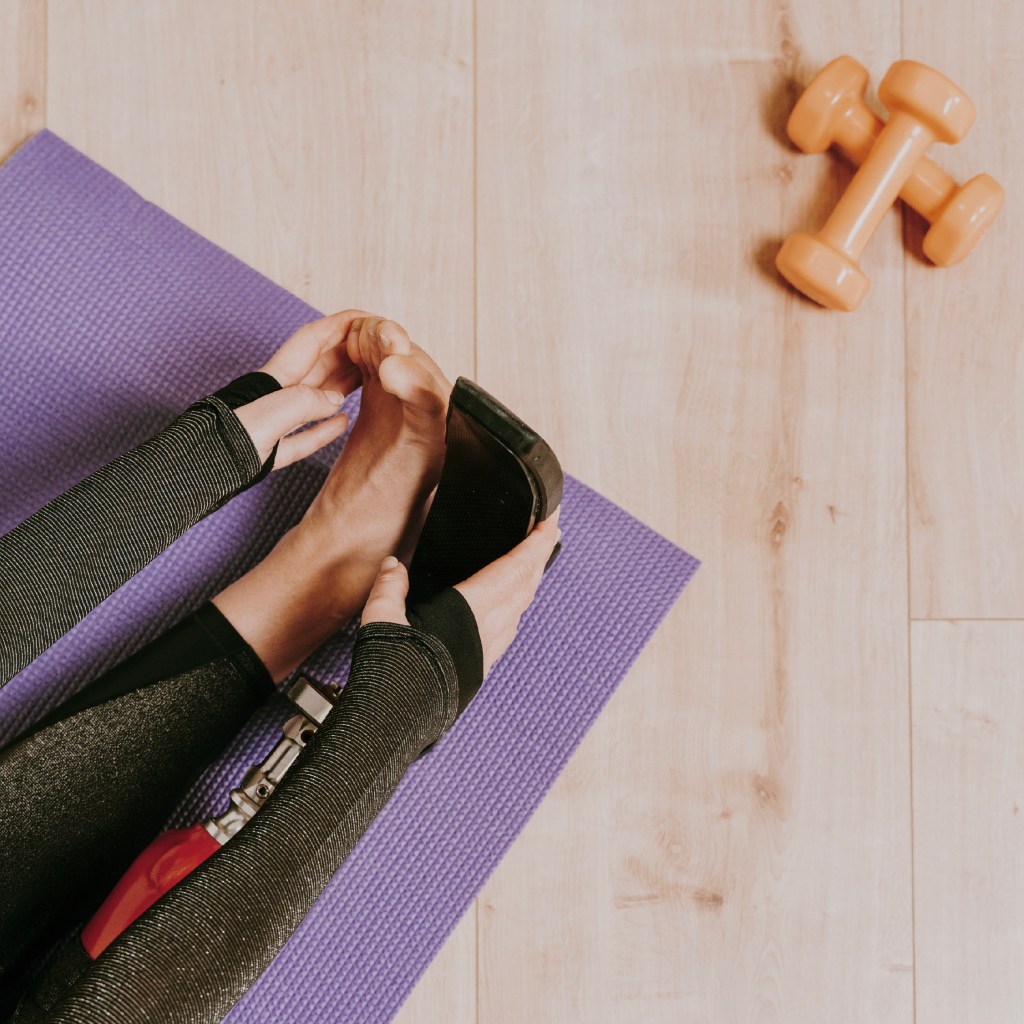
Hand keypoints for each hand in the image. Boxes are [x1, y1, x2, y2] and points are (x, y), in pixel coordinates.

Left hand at [232, 309, 377, 469]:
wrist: (194, 476)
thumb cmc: (223, 441)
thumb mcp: (268, 415)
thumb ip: (305, 403)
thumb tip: (336, 402)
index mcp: (273, 378)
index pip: (313, 340)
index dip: (340, 325)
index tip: (366, 319)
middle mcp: (275, 396)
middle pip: (318, 366)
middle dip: (347, 352)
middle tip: (377, 349)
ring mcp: (274, 423)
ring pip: (316, 399)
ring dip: (343, 386)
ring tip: (368, 379)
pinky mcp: (272, 451)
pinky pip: (306, 436)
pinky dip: (327, 428)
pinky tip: (343, 422)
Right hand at [361, 508, 561, 673]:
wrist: (394, 721)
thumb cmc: (391, 671)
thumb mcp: (382, 618)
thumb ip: (390, 587)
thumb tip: (394, 566)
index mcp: (470, 610)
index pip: (515, 568)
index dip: (536, 543)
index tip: (551, 520)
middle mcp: (488, 630)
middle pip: (526, 585)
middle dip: (539, 555)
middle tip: (547, 530)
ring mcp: (488, 651)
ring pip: (521, 608)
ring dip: (529, 581)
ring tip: (530, 562)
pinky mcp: (481, 667)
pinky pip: (509, 629)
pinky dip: (515, 606)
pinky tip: (506, 607)